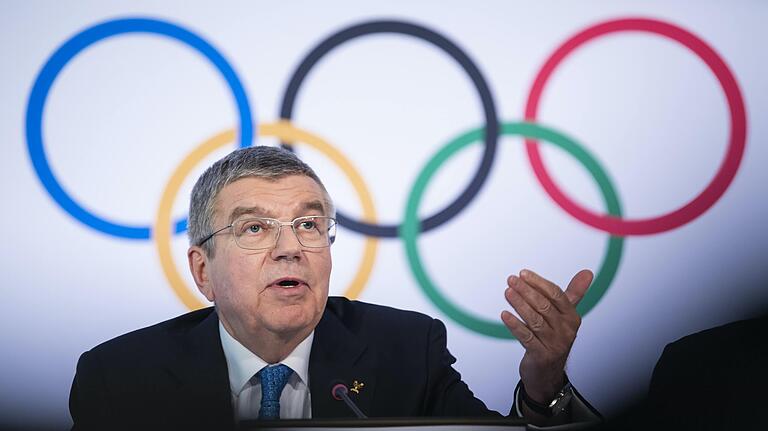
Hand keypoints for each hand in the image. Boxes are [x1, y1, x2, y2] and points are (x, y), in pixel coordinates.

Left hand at [501, 269, 592, 403]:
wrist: (548, 372)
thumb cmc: (555, 338)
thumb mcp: (565, 316)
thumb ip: (574, 293)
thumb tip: (587, 273)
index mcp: (572, 317)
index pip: (556, 295)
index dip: (539, 283)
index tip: (523, 273)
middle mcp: (565, 330)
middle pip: (544, 306)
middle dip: (526, 291)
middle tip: (512, 280)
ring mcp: (554, 343)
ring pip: (534, 320)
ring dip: (519, 304)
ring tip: (508, 292)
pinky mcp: (541, 355)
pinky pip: (526, 337)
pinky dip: (515, 325)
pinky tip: (505, 315)